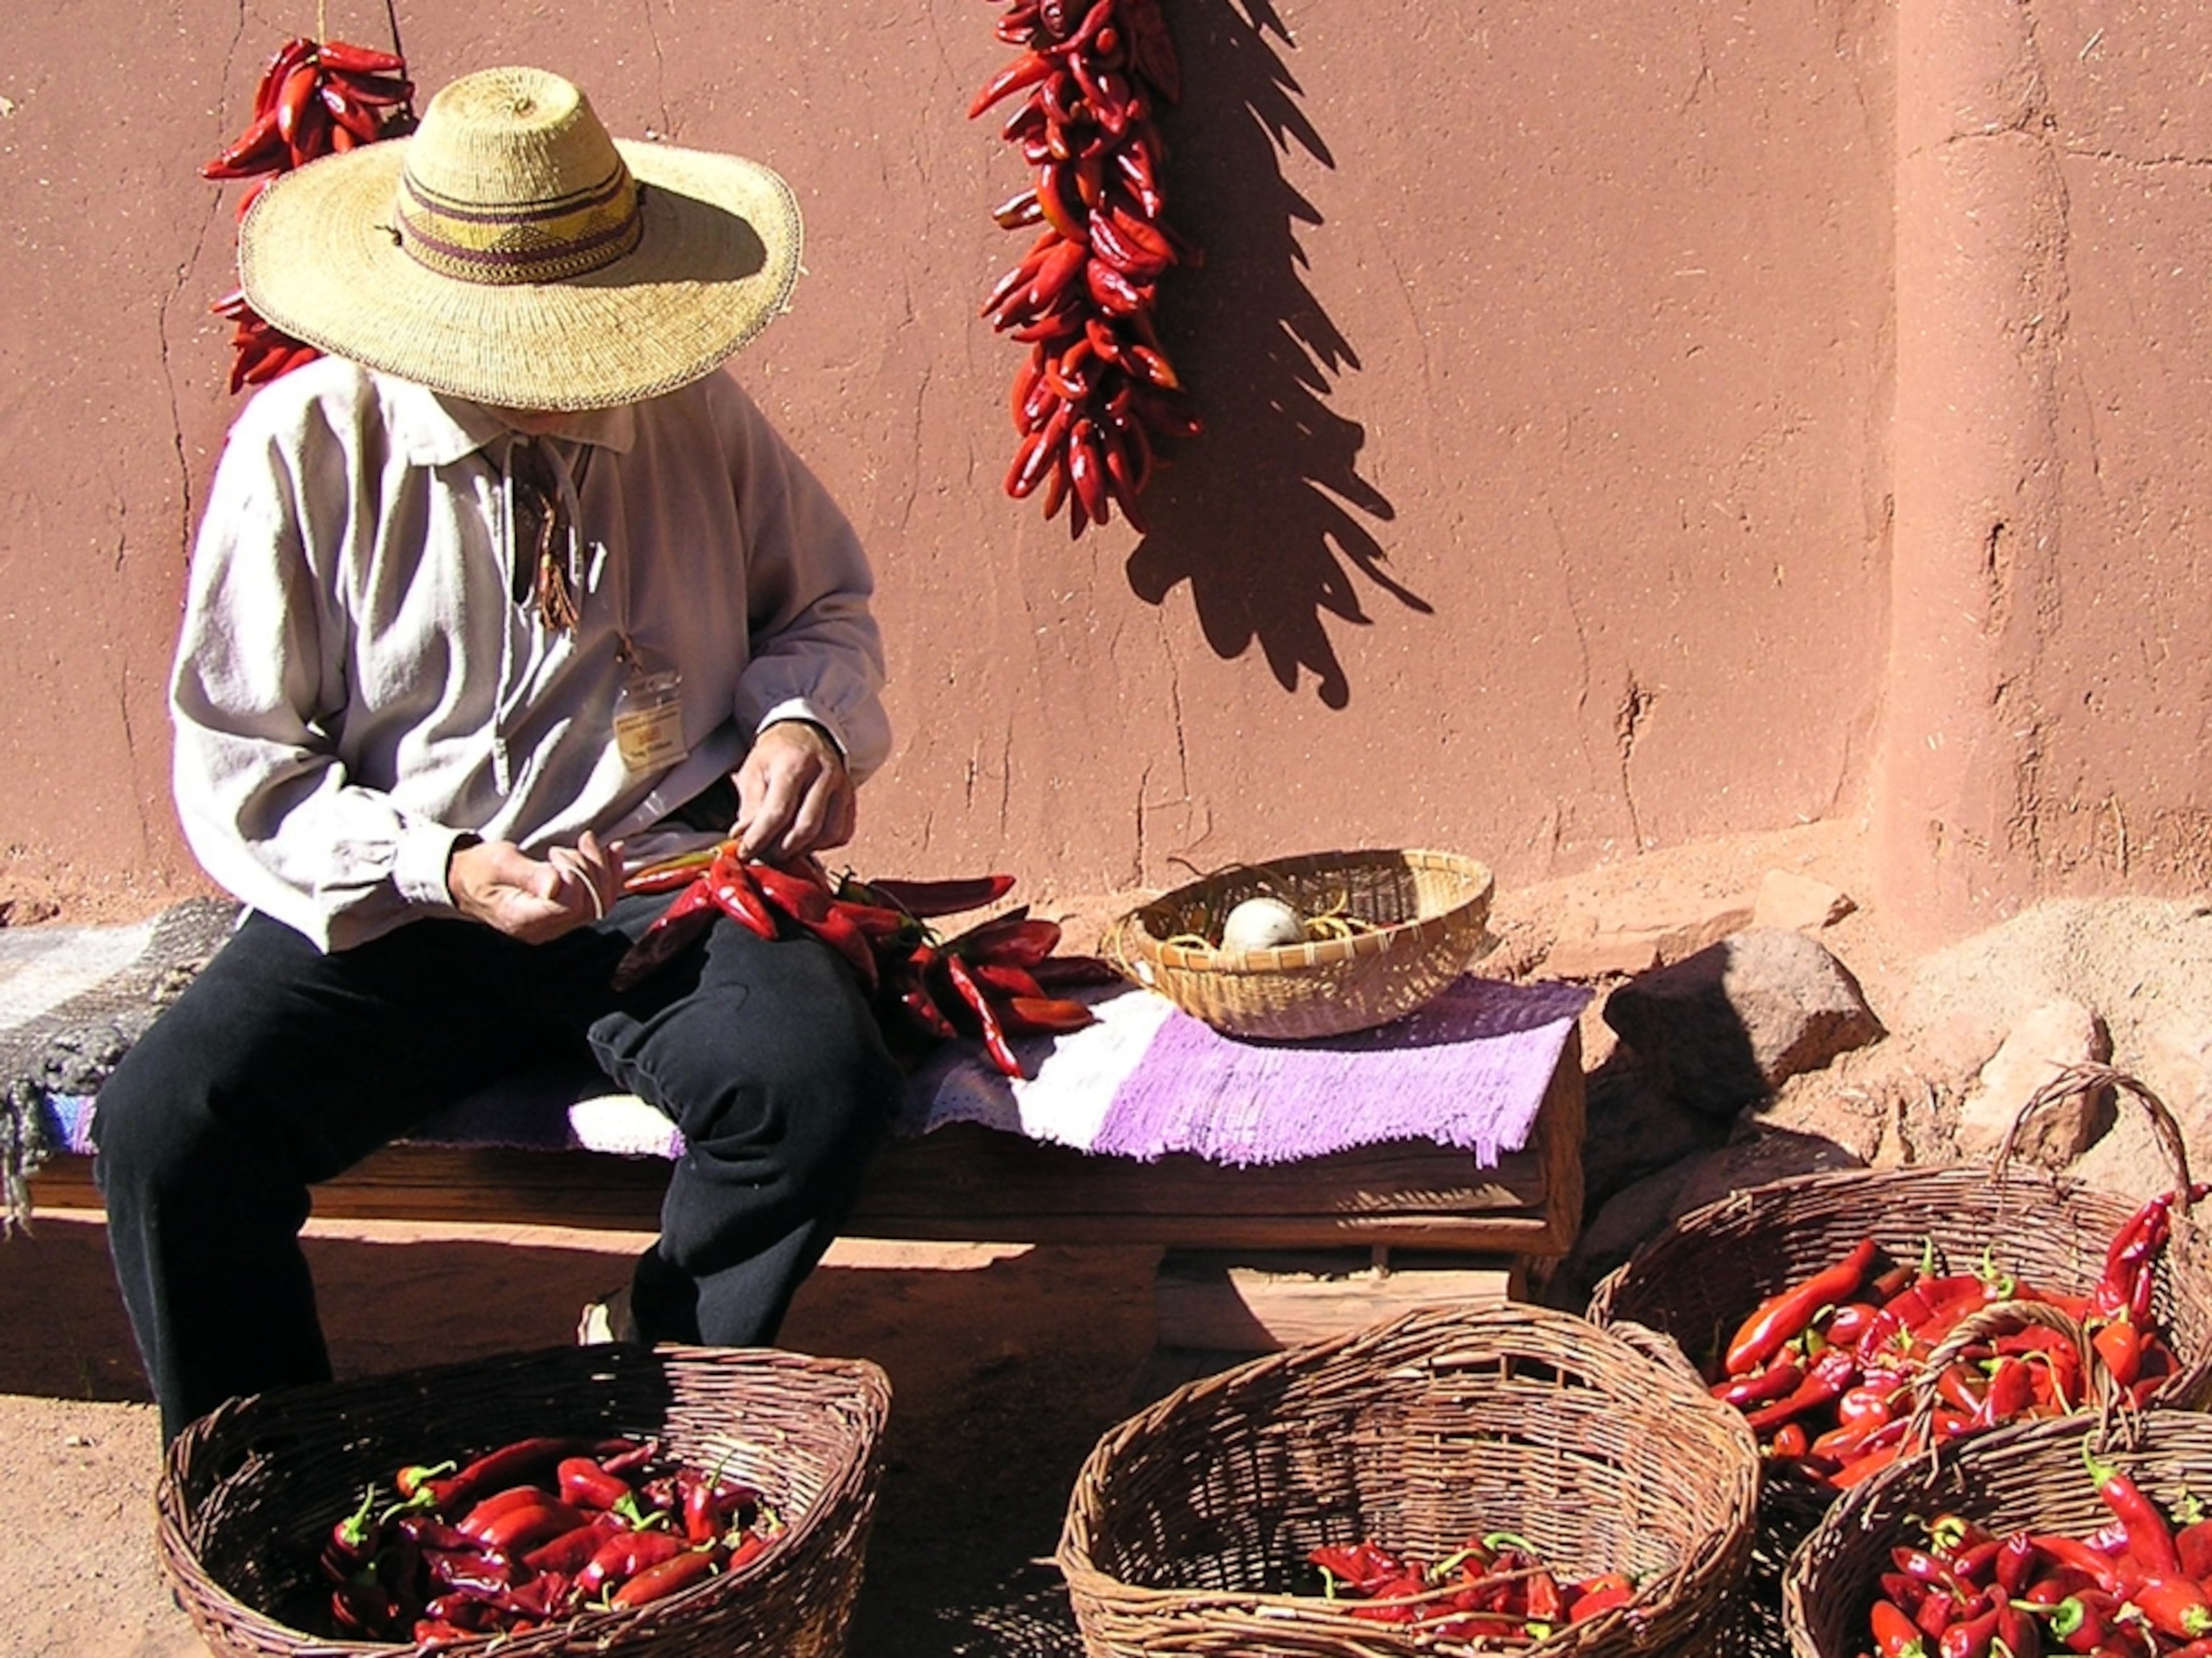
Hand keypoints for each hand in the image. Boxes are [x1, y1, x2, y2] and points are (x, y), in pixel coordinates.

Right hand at [449, 831, 624, 942]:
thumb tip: (556, 884)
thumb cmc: (479, 870)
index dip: (576, 878)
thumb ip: (530, 874)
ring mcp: (556, 924)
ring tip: (588, 843)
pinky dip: (608, 875)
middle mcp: (544, 928)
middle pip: (590, 905)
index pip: (569, 906)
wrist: (467, 879)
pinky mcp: (564, 914)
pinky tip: (612, 853)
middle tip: (575, 844)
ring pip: (599, 902)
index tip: (557, 856)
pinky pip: (597, 899)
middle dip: (592, 868)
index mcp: (524, 919)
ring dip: (603, 868)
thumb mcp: (499, 864)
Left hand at [732, 721, 854, 860]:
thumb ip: (750, 807)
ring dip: (802, 849)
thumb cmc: (777, 754)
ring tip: (783, 846)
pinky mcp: (851, 798)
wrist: (806, 733)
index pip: (778, 812)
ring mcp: (842, 786)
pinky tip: (805, 839)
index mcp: (794, 763)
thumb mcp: (754, 772)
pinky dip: (822, 844)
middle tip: (763, 853)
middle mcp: (824, 774)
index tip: (745, 852)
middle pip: (805, 828)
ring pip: (827, 835)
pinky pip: (841, 833)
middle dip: (781, 849)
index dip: (759, 838)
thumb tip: (743, 837)